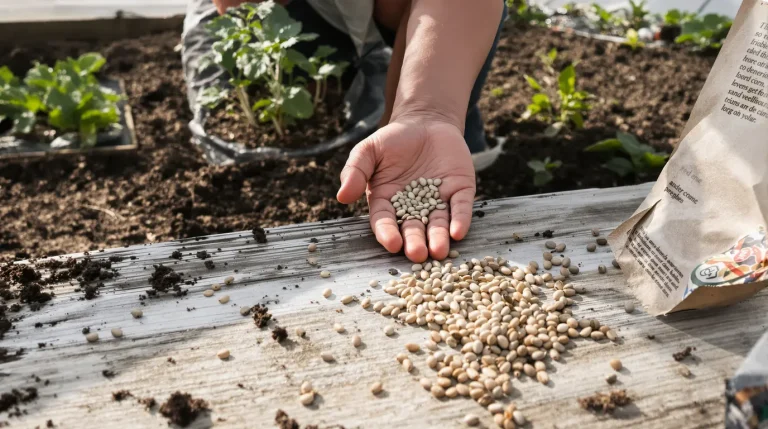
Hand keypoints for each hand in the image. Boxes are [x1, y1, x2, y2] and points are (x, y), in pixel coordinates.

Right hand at [337, 117, 475, 261]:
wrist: (425, 121)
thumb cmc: (392, 139)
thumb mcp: (368, 151)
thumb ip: (355, 171)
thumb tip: (341, 197)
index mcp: (387, 202)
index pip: (386, 222)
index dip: (388, 233)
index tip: (392, 244)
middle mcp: (413, 208)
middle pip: (413, 229)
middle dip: (415, 242)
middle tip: (418, 254)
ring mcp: (438, 201)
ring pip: (438, 224)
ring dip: (439, 239)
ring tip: (439, 250)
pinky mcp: (460, 192)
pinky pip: (461, 208)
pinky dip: (460, 220)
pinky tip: (458, 232)